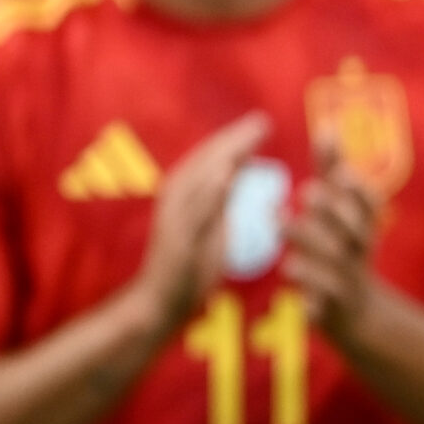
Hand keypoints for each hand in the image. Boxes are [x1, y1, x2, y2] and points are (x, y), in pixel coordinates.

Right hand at [131, 114, 268, 335]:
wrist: (160, 302)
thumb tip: (239, 171)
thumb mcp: (209, 225)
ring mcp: (174, 218)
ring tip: (251, 135)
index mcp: (185, 193)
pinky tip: (226, 174)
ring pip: (200, 178)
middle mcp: (176, 198)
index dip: (236, 138)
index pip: (213, 158)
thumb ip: (221, 198)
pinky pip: (193, 212)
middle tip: (263, 120)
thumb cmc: (188, 265)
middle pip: (207, 160)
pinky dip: (209, 191)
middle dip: (235, 138)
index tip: (262, 122)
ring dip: (225, 154)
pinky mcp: (176, 239)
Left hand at [284, 132, 382, 341]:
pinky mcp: (330, 308)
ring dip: (307, 241)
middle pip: (352, 229)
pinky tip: (290, 276)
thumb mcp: (342, 210)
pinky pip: (321, 303)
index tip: (342, 173)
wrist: (357, 312)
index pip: (370, 205)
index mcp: (362, 226)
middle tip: (305, 191)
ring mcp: (345, 280)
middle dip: (331, 210)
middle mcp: (357, 252)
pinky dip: (309, 294)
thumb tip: (327, 125)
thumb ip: (332, 171)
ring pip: (332, 262)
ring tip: (278, 221)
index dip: (359, 190)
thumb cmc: (343, 248)